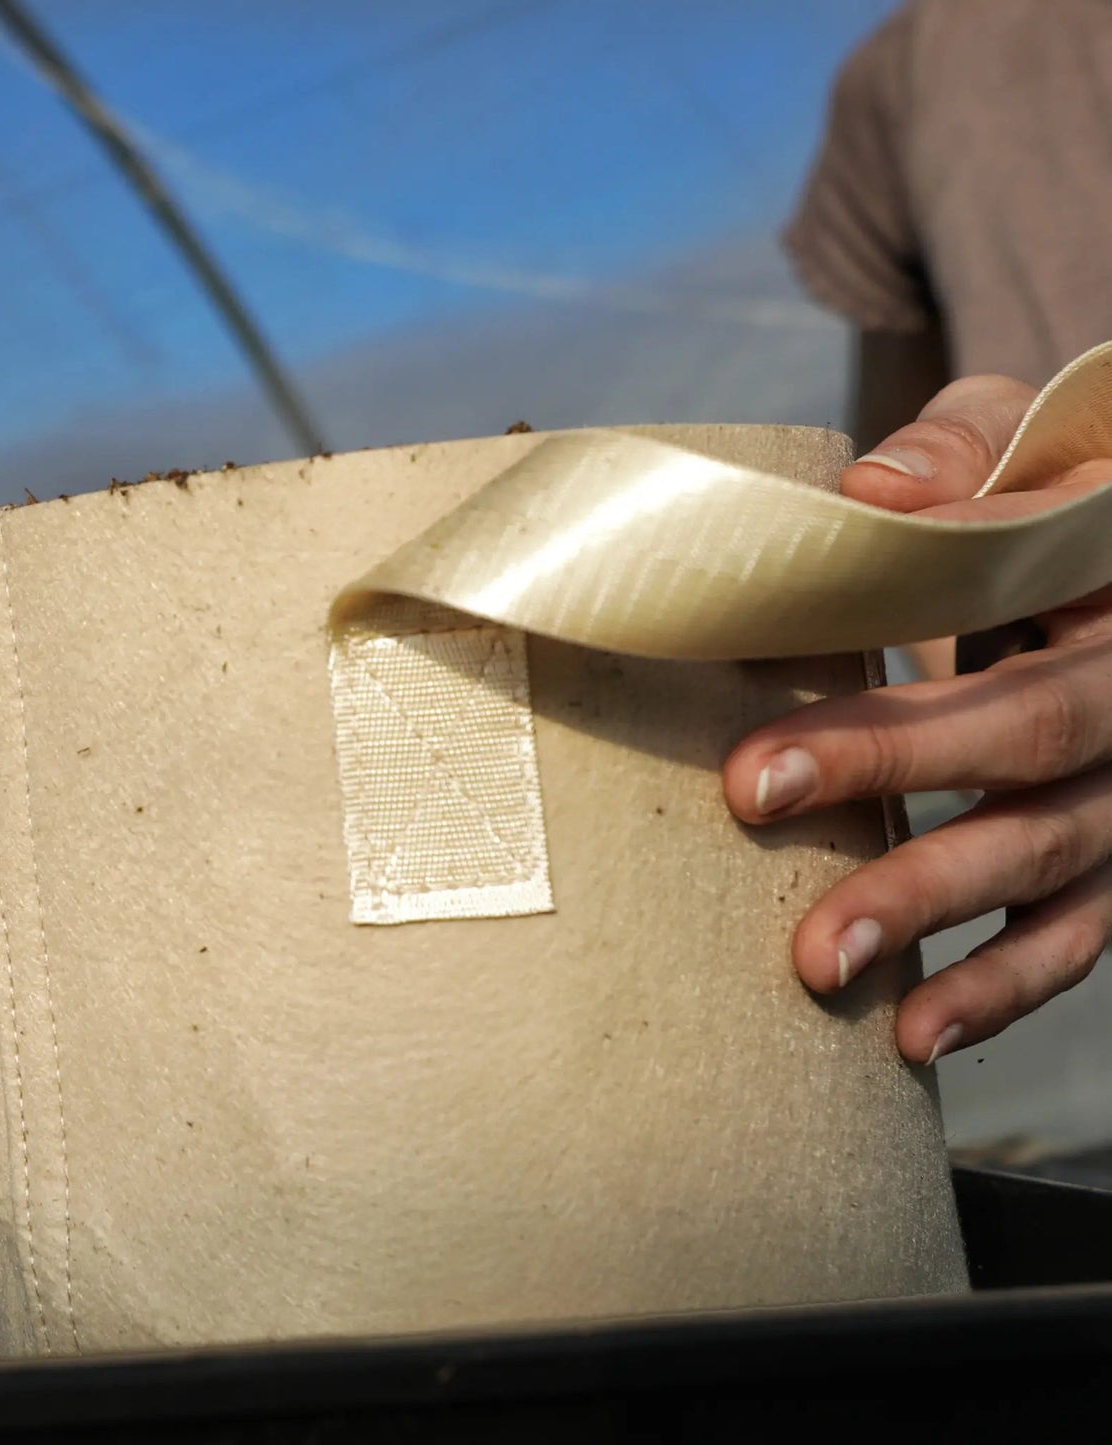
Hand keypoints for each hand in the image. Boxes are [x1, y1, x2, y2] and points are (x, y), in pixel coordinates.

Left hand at [723, 375, 1111, 1064]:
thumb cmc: (1057, 490)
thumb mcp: (1030, 430)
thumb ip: (962, 449)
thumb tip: (864, 499)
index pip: (1013, 630)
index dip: (898, 695)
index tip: (756, 760)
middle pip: (1029, 740)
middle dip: (889, 780)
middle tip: (751, 806)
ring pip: (1054, 860)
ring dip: (936, 916)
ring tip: (822, 966)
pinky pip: (1080, 937)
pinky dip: (1002, 991)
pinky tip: (913, 1034)